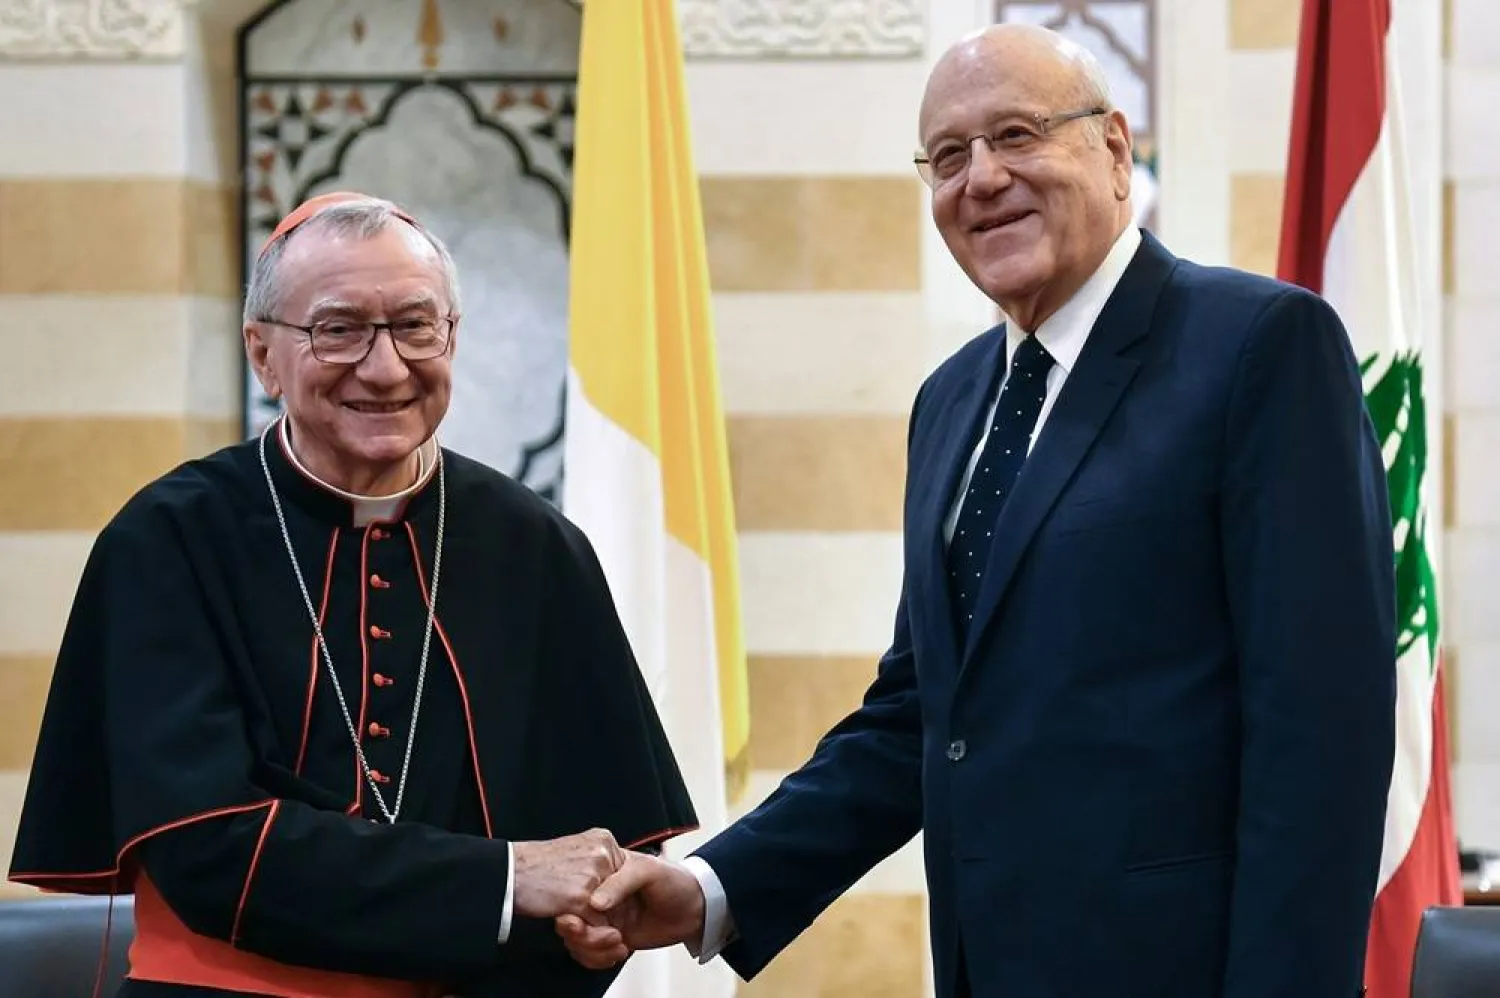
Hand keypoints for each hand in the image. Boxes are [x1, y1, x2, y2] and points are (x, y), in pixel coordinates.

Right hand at [512, 828, 624, 919]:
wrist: (508, 872)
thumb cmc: (535, 865)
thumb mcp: (575, 852)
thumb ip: (597, 864)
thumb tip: (614, 888)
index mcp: (603, 841)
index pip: (624, 875)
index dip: (612, 893)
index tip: (601, 900)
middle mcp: (603, 854)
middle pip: (620, 894)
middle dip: (607, 908)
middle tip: (587, 909)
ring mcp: (593, 875)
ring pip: (610, 911)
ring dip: (596, 920)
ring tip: (575, 912)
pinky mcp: (581, 898)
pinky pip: (597, 924)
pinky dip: (586, 928)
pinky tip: (568, 917)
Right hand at [554, 851, 705, 968]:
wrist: (695, 908)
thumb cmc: (674, 880)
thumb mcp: (647, 871)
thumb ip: (619, 883)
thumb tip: (594, 902)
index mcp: (602, 872)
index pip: (571, 890)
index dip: (570, 909)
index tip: (576, 921)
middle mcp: (598, 896)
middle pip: (568, 920)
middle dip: (580, 934)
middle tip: (602, 935)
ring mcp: (603, 918)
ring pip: (576, 940)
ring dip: (593, 948)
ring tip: (618, 943)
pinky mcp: (609, 938)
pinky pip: (589, 954)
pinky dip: (600, 959)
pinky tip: (620, 951)